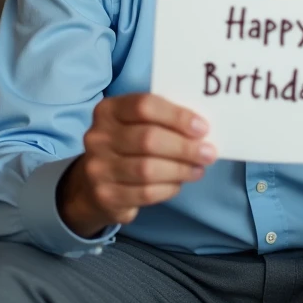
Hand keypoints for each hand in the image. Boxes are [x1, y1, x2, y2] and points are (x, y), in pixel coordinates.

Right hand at [58, 93, 215, 237]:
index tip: (202, 128)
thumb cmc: (127, 146)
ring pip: (148, 169)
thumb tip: (201, 130)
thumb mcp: (136, 125)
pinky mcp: (105, 195)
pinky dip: (168, 188)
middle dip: (184, 147)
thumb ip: (162, 121)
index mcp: (108, 110)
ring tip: (198, 169)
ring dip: (180, 169)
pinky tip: (178, 183)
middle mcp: (98, 137)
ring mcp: (98, 168)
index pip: (144, 106)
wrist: (93, 184)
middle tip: (208, 152)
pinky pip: (145, 193)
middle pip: (148, 139)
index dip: (176, 117)